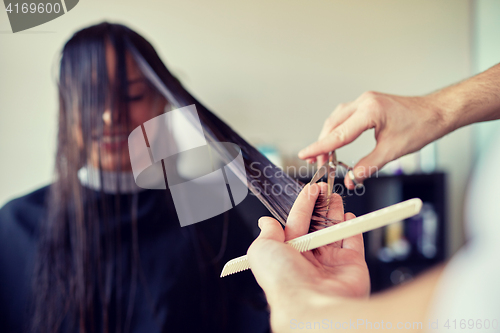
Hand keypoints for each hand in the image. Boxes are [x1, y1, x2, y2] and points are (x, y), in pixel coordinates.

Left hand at [247, 183, 369, 326]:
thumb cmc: (284, 281)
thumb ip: (266, 233)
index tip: (311, 189)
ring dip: (336, 212)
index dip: (303, 204)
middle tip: (326, 189)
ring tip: (336, 197)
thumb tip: (265, 222)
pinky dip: (353, 228)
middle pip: (316, 225)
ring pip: (335, 231)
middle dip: (321, 206)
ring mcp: (331, 263)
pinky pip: (353, 242)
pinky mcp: (351, 266)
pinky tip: (350, 216)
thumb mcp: (262, 250)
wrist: (311, 303)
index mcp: (287, 255)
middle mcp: (309, 260)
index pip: (296, 222)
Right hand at [298, 92, 448, 187]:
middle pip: (333, 125)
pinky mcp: (368, 104)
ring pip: (337, 119)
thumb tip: (351, 179)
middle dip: (322, 144)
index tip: (305, 154)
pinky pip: (345, 115)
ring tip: (325, 156)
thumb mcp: (392, 151)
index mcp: (370, 111)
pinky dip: (338, 129)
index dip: (320, 147)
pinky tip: (337, 140)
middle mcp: (364, 102)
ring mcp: (365, 101)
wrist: (436, 113)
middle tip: (317, 163)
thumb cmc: (420, 127)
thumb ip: (368, 166)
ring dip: (329, 136)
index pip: (338, 134)